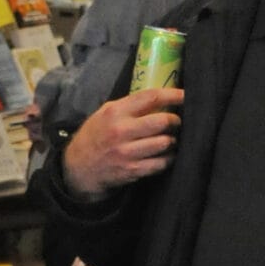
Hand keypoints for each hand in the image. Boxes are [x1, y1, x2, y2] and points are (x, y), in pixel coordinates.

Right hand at [63, 87, 182, 197]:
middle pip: (162, 121)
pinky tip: (165, 155)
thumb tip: (160, 98)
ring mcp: (127, 152)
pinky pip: (161, 163)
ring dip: (173, 140)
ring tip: (170, 139)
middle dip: (175, 121)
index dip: (173, 95)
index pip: (151, 98)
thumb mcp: (105, 113)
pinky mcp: (133, 170)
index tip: (186, 95)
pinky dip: (168, 158)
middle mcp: (121, 130)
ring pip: (164, 143)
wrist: (79, 167)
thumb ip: (129, 106)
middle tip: (176, 122)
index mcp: (115, 112)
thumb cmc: (96, 135)